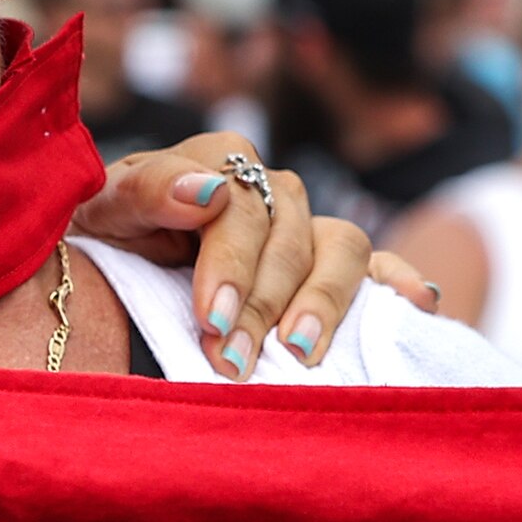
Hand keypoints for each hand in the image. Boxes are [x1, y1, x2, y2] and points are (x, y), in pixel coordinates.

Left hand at [72, 137, 375, 379]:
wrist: (108, 250)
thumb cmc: (103, 227)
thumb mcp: (102, 204)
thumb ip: (148, 190)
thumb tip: (209, 190)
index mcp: (218, 158)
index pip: (241, 208)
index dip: (230, 266)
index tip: (211, 320)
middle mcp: (271, 187)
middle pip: (289, 240)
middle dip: (261, 306)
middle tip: (234, 364)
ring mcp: (304, 225)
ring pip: (341, 249)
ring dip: (325, 303)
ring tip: (301, 354)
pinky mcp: (324, 262)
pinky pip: (374, 266)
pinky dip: (398, 282)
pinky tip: (418, 305)